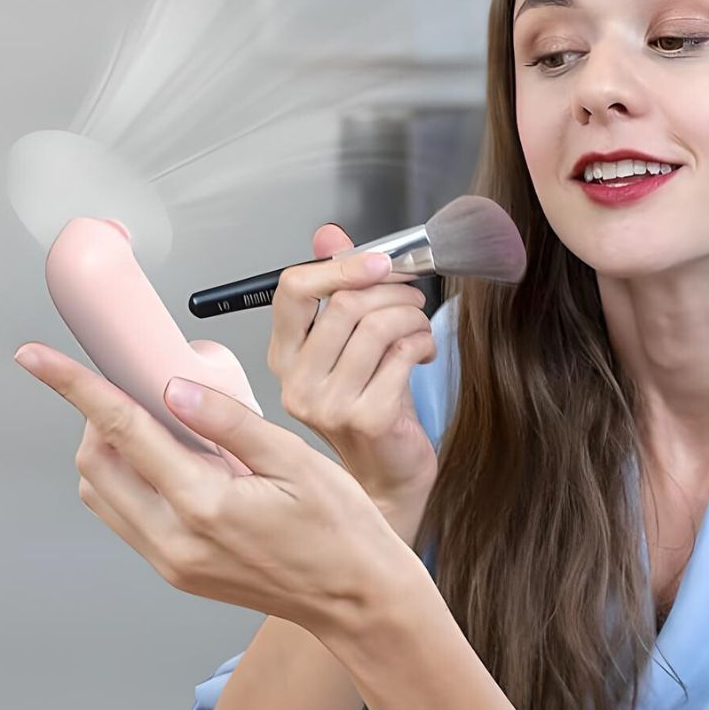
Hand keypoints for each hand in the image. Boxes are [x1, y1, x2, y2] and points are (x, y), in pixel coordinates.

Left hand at [12, 340, 414, 637]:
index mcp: (205, 504)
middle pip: (95, 465)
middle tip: (131, 385)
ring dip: (109, 451)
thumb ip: (228, 421)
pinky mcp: (177, 572)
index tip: (38, 358)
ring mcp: (172, 562)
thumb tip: (173, 387)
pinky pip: (128, 519)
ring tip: (157, 424)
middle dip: (95, 417)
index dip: (75, 386)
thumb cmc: (340, 529)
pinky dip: (130, 480)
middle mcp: (175, 540)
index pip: (122, 430)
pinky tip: (173, 462)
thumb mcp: (296, 459)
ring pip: (103, 495)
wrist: (356, 599)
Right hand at [268, 224, 438, 504]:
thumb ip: (337, 286)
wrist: (387, 475)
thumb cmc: (370, 408)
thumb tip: (329, 234)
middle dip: (391, 290)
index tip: (378, 262)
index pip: (293, 290)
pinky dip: (422, 343)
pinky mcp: (366, 418)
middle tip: (413, 297)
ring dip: (411, 316)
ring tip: (419, 326)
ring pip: (376, 326)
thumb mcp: (349, 345)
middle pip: (344, 304)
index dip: (340, 266)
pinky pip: (402, 354)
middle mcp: (297, 382)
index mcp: (285, 356)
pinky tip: (423, 354)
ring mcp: (328, 404)